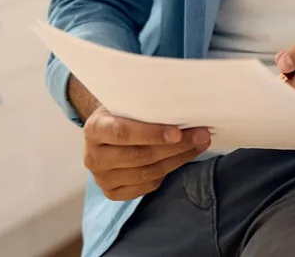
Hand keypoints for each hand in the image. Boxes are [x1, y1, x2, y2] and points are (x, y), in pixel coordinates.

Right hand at [83, 106, 210, 200]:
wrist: (104, 130)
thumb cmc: (121, 111)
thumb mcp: (125, 101)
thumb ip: (145, 103)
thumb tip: (182, 101)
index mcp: (95, 128)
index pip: (123, 133)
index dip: (151, 134)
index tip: (177, 132)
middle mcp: (93, 157)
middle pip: (139, 156)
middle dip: (175, 147)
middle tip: (201, 135)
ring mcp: (102, 178)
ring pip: (147, 173)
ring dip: (177, 159)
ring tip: (199, 145)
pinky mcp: (112, 192)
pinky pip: (146, 186)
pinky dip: (167, 173)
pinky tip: (182, 158)